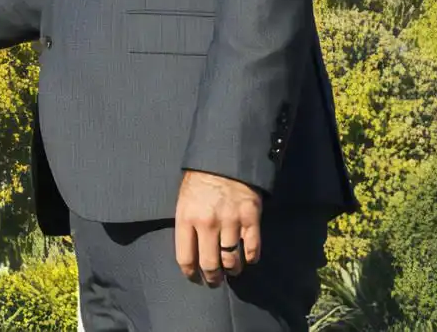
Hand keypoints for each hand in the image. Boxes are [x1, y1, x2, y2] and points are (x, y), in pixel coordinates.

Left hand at [174, 170, 261, 285]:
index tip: (195, 278)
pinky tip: (247, 257)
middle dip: (213, 278)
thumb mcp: (184, 199)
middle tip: (215, 280)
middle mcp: (208, 223)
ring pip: (232, 260)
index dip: (191, 273)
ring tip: (232, 269)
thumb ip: (186, 224)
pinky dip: (251, 257)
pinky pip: (252, 249)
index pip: (186, 258)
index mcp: (186, 217)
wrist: (226, 156)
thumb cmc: (200, 178)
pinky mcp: (251, 218)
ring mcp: (230, 221)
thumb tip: (191, 252)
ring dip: (232, 269)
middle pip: (210, 264)